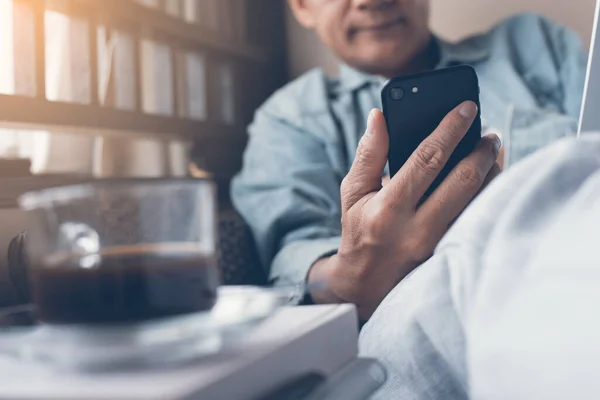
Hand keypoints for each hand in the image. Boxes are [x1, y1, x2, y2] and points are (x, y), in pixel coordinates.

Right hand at [309, 102, 500, 319]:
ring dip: (491, 172)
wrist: (365, 286)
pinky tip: (489, 180)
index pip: (427, 159)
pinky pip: (478, 219)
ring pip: (479, 201)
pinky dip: (489, 194)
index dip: (450, 129)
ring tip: (492, 153)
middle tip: (490, 133)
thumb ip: (368, 154)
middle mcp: (416, 229)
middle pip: (463, 181)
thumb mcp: (353, 193)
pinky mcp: (451, 256)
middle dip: (482, 150)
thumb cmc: (359, 232)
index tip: (468, 108)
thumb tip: (379, 116)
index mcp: (388, 209)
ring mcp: (438, 247)